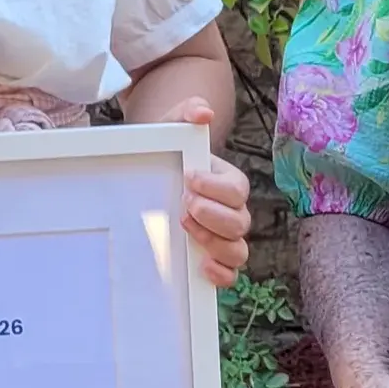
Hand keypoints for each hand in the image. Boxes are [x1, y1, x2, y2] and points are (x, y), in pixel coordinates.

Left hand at [154, 97, 252, 287]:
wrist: (147, 176)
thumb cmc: (165, 152)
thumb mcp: (171, 126)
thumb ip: (187, 112)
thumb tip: (203, 113)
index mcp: (227, 182)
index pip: (237, 188)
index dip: (217, 186)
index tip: (190, 178)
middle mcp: (231, 212)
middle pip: (241, 222)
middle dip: (213, 214)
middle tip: (185, 204)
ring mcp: (222, 238)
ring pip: (238, 250)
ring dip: (215, 242)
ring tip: (186, 228)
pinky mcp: (210, 259)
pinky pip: (230, 274)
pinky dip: (222, 274)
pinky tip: (202, 266)